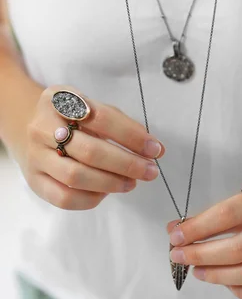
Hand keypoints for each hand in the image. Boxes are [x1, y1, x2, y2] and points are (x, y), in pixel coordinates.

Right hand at [19, 85, 164, 210]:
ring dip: (111, 183)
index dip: (131, 135)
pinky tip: (107, 192)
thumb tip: (154, 148)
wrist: (30, 126)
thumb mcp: (92, 106)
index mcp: (60, 100)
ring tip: (132, 182)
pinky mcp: (34, 180)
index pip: (101, 118)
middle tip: (149, 171)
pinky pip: (63, 197)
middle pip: (89, 150)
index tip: (155, 149)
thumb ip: (121, 123)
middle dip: (126, 163)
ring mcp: (35, 155)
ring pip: (75, 176)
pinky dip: (90, 199)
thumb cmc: (72, 116)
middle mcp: (42, 127)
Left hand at [167, 175, 241, 298]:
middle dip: (203, 254)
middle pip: (240, 247)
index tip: (174, 235)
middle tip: (179, 256)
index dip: (199, 226)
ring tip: (198, 271)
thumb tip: (177, 228)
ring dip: (218, 275)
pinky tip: (226, 283)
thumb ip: (220, 212)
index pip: (229, 212)